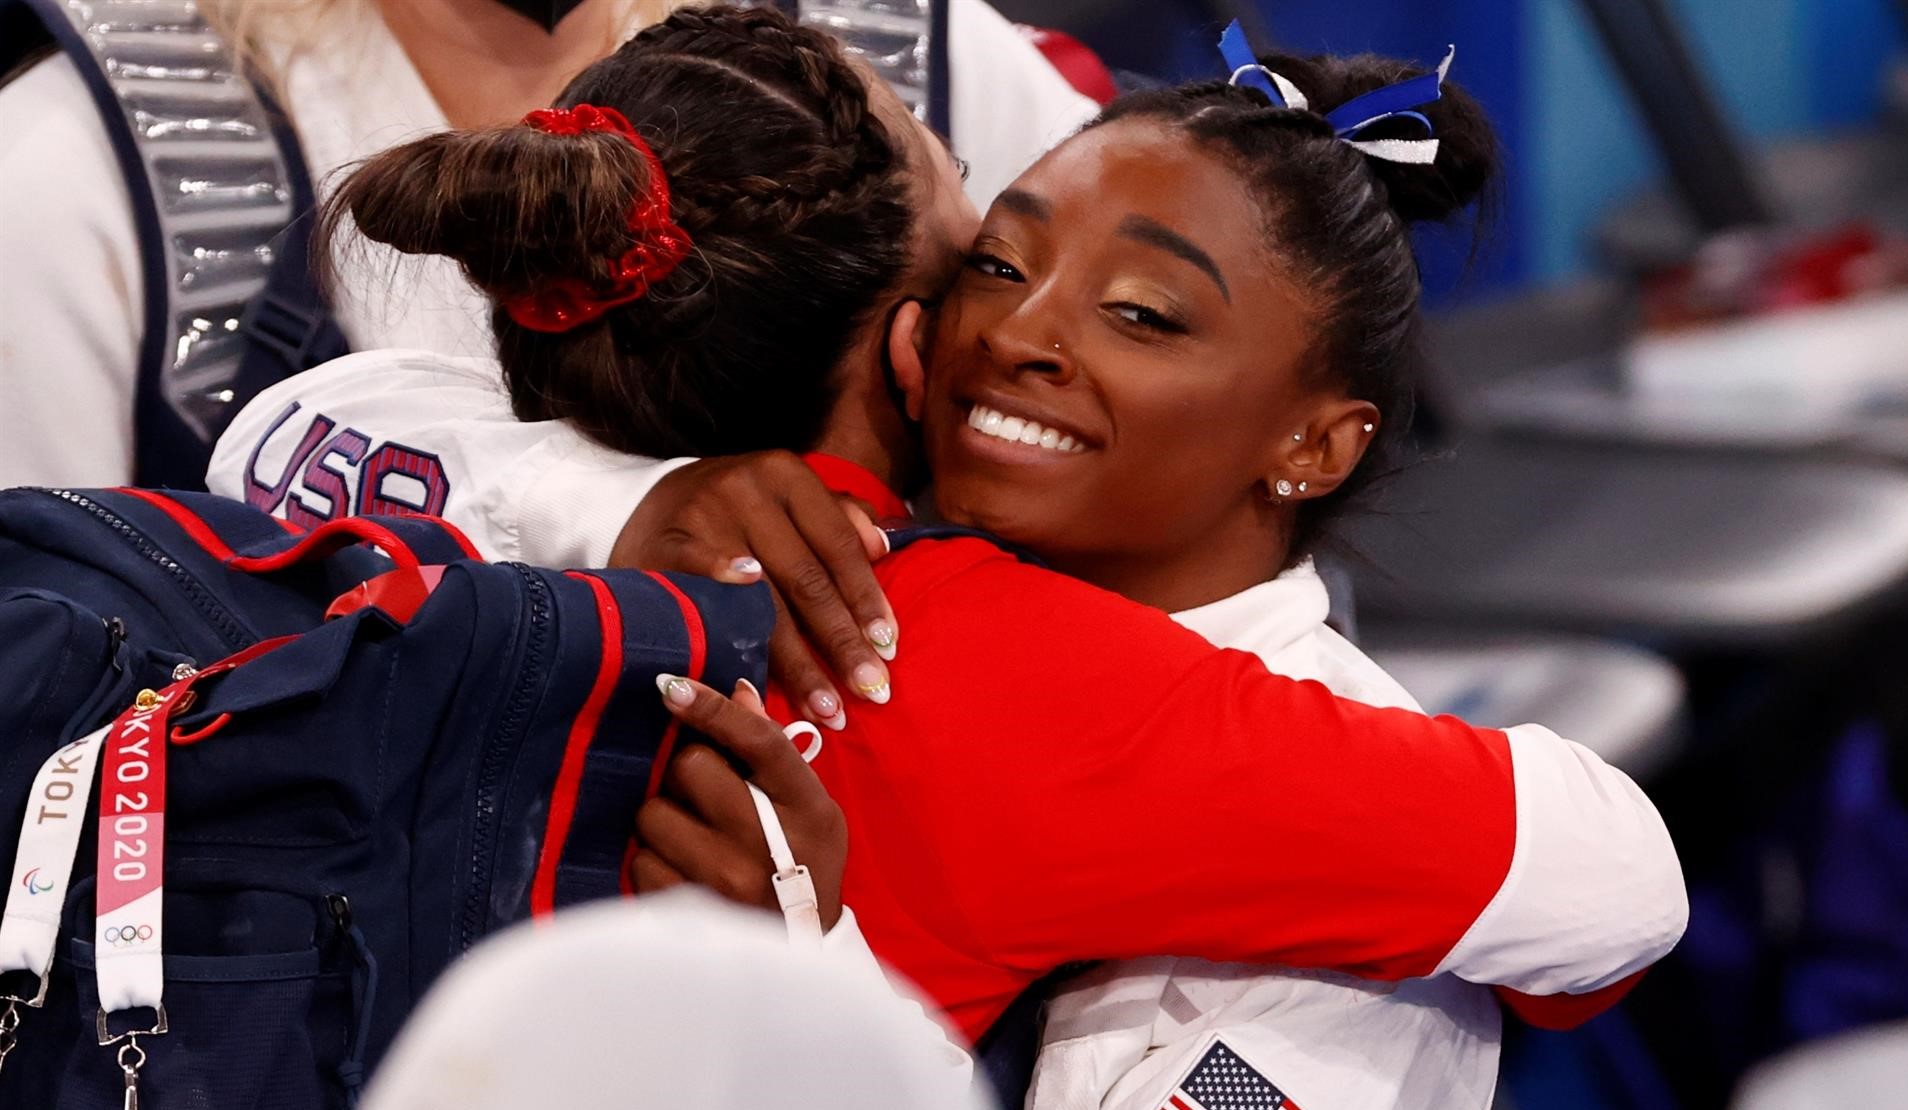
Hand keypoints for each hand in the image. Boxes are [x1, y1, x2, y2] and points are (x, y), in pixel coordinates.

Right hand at [611, 452, 894, 729]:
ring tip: (825, 707)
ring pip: (762, 601)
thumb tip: (882, 548)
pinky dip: (731, 623)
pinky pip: (705, 594)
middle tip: (869, 691)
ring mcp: (704, 517)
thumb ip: (839, 519)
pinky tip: (752, 661)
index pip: (838, 545)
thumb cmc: (737, 511)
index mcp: (787, 475)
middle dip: (840, 642)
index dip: (866, 599)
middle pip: (806, 579)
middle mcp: (747, 488)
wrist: (646, 501)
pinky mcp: (667, 546)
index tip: (889, 648)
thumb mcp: (788, 499)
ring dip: (796, 663)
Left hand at [630, 676, 846, 930]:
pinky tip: (680, 869)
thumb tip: (736, 690)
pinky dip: (653, 860)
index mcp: (806, 805)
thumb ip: (771, 749)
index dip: (711, 707)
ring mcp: (725, 879)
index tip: (671, 687)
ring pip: (653, 814)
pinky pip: (640, 861)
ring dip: (664, 818)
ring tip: (691, 837)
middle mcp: (766, 841)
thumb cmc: (805, 862)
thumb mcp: (809, 806)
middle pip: (690, 766)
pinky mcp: (688, 910)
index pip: (757, 739)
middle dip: (685, 773)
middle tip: (700, 793)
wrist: (800, 950)